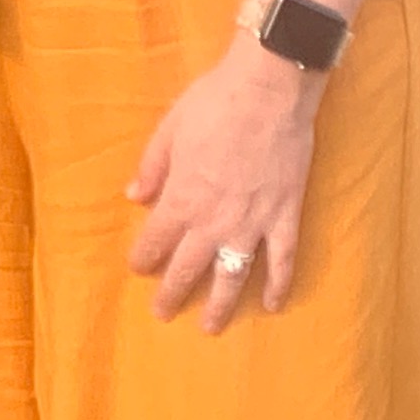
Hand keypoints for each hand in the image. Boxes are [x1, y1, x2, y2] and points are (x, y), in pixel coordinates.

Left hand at [124, 38, 325, 331]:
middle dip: (173, 291)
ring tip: (210, 327)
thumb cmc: (212, 105)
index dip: (145, 257)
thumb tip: (134, 197)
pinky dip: (278, 285)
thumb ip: (152, 168)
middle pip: (190, 265)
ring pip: (233, 274)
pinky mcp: (286, 216)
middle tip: (162, 313)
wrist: (267, 92)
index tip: (137, 270)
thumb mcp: (168, 131)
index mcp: (182, 197)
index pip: (156, 238)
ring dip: (220, 303)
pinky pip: (283, 260)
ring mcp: (253, 222)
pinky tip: (271, 306)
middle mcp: (215, 219)